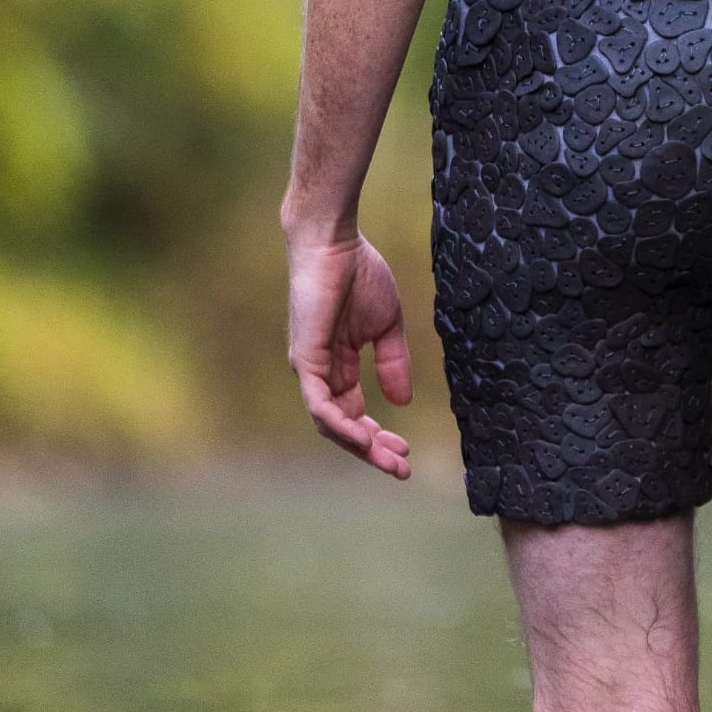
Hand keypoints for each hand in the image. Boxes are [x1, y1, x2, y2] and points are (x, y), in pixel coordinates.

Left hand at [286, 228, 413, 477]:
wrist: (334, 243)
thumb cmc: (359, 273)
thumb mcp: (387, 325)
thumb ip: (392, 363)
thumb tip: (402, 401)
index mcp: (338, 364)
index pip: (355, 413)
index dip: (379, 435)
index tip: (406, 450)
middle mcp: (320, 373)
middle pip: (343, 426)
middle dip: (372, 449)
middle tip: (401, 468)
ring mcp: (310, 369)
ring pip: (330, 424)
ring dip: (360, 445)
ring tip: (390, 459)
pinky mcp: (305, 360)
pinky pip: (319, 405)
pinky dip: (340, 425)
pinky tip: (364, 438)